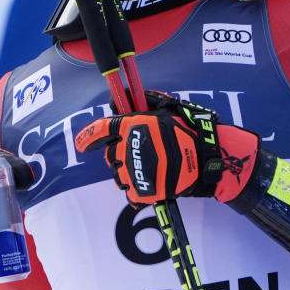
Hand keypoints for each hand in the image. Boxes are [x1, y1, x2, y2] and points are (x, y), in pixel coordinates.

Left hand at [74, 93, 260, 205]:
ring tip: (147, 169)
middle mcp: (128, 149)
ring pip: (118, 176)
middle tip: (138, 153)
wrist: (207, 156)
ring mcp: (134, 172)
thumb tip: (123, 95)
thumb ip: (143, 101)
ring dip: (128, 173)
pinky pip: (130, 194)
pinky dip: (137, 191)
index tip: (82, 145)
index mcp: (131, 127)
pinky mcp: (143, 191)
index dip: (87, 138)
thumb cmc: (189, 130)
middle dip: (120, 154)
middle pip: (110, 156)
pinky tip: (150, 183)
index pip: (100, 131)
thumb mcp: (166, 108)